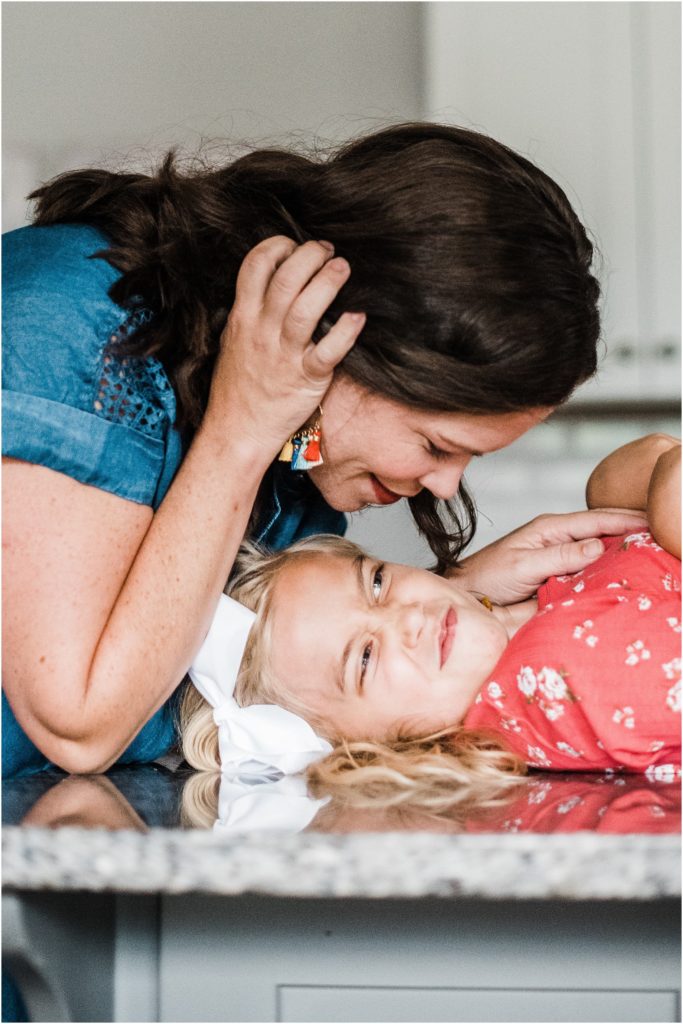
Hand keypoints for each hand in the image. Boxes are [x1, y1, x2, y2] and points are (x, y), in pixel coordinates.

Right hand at [207, 236, 364, 457]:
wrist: (237, 430)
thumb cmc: (238, 387)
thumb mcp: (233, 341)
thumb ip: (249, 311)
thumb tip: (268, 284)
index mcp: (243, 317)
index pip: (255, 265)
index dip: (278, 246)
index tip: (294, 246)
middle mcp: (263, 331)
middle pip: (286, 278)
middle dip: (310, 255)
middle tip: (328, 252)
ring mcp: (285, 354)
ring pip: (307, 309)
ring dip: (329, 282)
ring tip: (343, 268)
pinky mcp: (306, 378)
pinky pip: (328, 351)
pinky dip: (346, 331)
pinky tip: (358, 317)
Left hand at [452, 508, 648, 603]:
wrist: (469, 598)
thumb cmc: (487, 577)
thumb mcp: (524, 565)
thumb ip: (560, 556)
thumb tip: (598, 545)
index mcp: (550, 528)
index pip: (596, 519)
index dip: (627, 519)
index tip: (655, 520)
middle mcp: (559, 539)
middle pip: (604, 531)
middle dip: (633, 529)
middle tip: (666, 533)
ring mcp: (561, 559)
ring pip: (600, 551)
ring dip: (624, 550)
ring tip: (655, 551)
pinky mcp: (561, 578)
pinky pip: (590, 572)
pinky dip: (609, 571)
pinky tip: (626, 575)